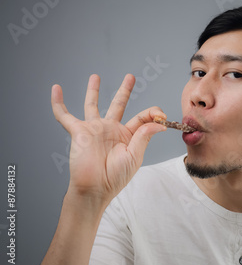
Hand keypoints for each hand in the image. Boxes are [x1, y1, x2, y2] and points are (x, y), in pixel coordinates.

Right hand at [51, 74, 166, 203]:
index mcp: (128, 136)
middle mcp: (111, 130)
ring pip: (92, 105)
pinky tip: (56, 89)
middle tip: (130, 77)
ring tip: (95, 76)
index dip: (153, 114)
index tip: (162, 116)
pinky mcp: (78, 132)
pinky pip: (64, 115)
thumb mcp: (135, 156)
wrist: (95, 188)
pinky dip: (58, 103)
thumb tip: (160, 122)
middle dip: (124, 90)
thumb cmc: (115, 176)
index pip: (142, 118)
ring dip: (93, 90)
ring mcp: (94, 129)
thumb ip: (144, 136)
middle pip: (119, 104)